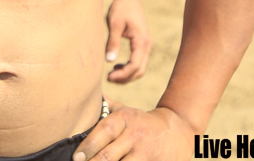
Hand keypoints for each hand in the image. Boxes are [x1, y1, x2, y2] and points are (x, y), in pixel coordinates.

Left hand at [72, 104, 192, 160]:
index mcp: (125, 119)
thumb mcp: (125, 111)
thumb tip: (82, 98)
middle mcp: (135, 136)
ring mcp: (146, 153)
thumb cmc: (141, 123)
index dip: (88, 145)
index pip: (104, 131)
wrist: (176, 131)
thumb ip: (104, 107)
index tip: (76, 157)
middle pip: (108, 155)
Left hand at [104, 0, 150, 82]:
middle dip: (125, 78)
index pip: (134, 66)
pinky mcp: (143, 43)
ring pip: (140, 67)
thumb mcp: (114, 24)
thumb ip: (112, 42)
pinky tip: (117, 65)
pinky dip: (129, 67)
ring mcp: (146, 44)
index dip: (122, 75)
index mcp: (141, 41)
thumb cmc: (121, 8)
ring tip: (112, 74)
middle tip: (109, 78)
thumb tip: (109, 61)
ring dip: (128, 74)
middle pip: (140, 70)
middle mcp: (147, 45)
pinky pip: (139, 61)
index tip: (108, 76)